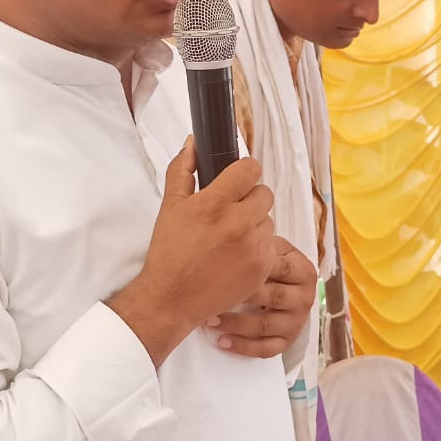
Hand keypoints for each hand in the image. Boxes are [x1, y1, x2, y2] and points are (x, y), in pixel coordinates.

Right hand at [107, 141, 275, 364]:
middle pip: (264, 193)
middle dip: (249, 199)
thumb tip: (193, 143)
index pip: (250, 169)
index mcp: (215, 203)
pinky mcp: (263, 267)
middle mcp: (239, 222)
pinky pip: (271, 245)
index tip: (237, 179)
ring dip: (254, 224)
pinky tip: (236, 255)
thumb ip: (182, 169)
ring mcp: (254, 246)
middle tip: (230, 212)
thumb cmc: (169, 251)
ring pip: (268, 220)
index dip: (244, 171)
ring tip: (230, 237)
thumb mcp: (170, 206)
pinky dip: (258, 247)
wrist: (173, 297)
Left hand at [208, 237, 316, 357]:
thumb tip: (235, 221)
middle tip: (212, 292)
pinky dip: (242, 346)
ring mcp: (296, 322)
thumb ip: (260, 240)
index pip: (278, 268)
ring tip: (209, 319)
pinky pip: (266, 349)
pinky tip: (222, 341)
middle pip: (273, 296)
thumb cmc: (270, 268)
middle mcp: (304, 297)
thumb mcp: (272, 249)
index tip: (224, 264)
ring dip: (235, 324)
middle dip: (241, 295)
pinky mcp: (287, 342)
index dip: (252, 267)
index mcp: (303, 271)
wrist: (286, 293)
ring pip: (264, 325)